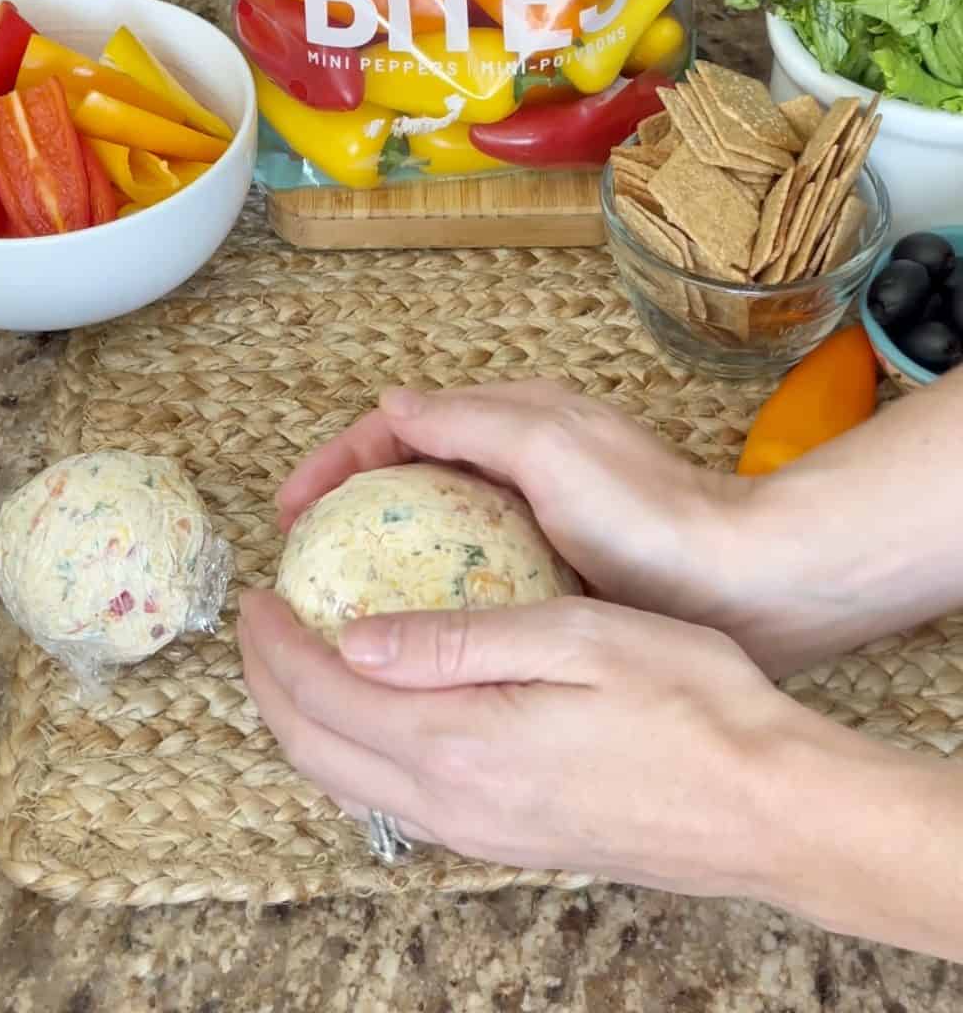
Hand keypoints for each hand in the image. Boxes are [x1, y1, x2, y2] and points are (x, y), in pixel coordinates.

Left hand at [238, 587, 796, 897]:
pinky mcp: (503, 841)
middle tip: (257, 624)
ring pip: (346, 780)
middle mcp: (452, 802)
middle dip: (268, 682)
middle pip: (315, 746)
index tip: (257, 595)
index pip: (324, 690)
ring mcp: (476, 832)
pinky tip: (370, 716)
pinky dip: (350, 753)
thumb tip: (357, 637)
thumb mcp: (576, 637)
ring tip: (294, 664)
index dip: (275, 642)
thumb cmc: (688, 704)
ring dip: (302, 721)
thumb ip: (456, 641)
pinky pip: (392, 800)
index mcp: (459, 742)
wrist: (766, 808)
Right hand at [277, 380, 752, 636]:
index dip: (336, 463)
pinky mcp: (549, 568)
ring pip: (433, 525)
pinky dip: (426, 588)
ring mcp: (532, 519)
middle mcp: (517, 464)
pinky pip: (467, 570)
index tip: (291, 518)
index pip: (399, 428)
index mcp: (514, 424)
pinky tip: (408, 629)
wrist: (745, 587)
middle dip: (348, 507)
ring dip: (382, 551)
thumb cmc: (650, 516)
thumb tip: (392, 406)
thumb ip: (473, 422)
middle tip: (304, 562)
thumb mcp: (553, 449)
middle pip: (408, 474)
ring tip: (339, 599)